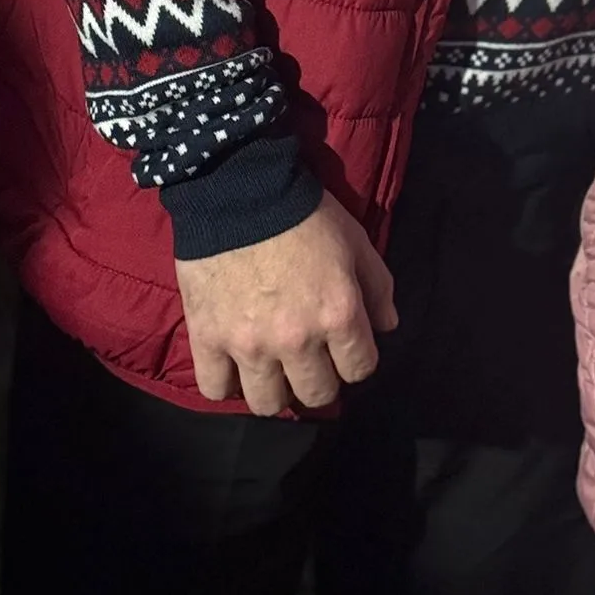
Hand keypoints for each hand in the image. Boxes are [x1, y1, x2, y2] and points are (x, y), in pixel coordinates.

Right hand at [176, 192, 397, 416]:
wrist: (241, 189)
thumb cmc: (305, 212)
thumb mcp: (355, 240)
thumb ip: (377, 285)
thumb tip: (387, 327)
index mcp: (338, 315)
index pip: (359, 369)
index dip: (356, 359)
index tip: (345, 347)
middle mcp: (297, 340)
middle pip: (316, 395)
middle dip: (319, 379)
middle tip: (309, 359)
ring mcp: (249, 345)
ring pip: (267, 404)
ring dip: (274, 389)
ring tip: (272, 368)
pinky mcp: (208, 339)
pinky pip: (216, 390)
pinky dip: (226, 383)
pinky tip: (234, 366)